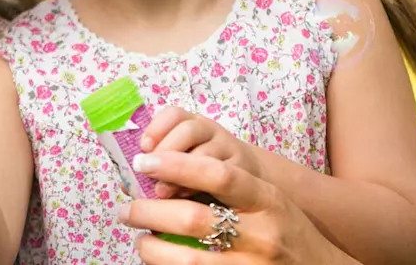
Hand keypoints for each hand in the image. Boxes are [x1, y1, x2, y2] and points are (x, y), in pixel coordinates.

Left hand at [120, 151, 354, 263]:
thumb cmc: (288, 231)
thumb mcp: (270, 201)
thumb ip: (231, 188)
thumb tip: (169, 173)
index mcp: (267, 201)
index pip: (218, 175)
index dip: (177, 165)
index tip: (145, 161)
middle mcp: (261, 236)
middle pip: (194, 219)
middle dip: (150, 211)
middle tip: (127, 208)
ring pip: (187, 261)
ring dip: (153, 250)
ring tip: (140, 241)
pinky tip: (157, 261)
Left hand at [141, 107, 264, 197]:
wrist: (248, 181)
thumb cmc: (202, 175)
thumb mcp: (179, 166)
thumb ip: (156, 171)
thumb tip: (127, 186)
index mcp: (191, 125)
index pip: (175, 114)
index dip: (157, 127)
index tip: (143, 147)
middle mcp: (210, 132)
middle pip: (189, 130)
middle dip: (166, 151)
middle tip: (148, 172)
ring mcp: (227, 149)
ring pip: (205, 152)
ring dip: (180, 172)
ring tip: (162, 191)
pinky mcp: (242, 170)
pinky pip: (222, 173)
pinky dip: (200, 186)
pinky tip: (187, 198)